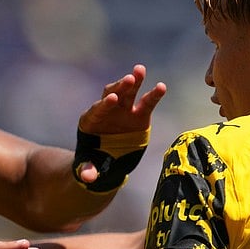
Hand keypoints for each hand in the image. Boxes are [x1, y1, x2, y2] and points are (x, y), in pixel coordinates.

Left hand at [76, 64, 165, 181]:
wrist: (107, 161)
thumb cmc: (94, 161)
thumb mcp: (88, 167)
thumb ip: (88, 170)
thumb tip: (89, 178)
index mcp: (91, 120)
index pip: (98, 109)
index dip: (105, 104)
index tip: (112, 99)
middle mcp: (108, 111)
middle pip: (112, 94)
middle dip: (120, 87)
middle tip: (129, 79)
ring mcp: (124, 110)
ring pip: (128, 92)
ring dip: (134, 81)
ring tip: (140, 70)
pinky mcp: (139, 114)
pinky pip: (147, 102)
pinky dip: (154, 95)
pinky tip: (161, 87)